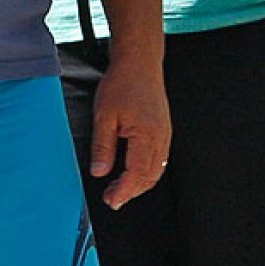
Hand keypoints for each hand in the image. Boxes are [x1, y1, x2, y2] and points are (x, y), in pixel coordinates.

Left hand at [89, 53, 170, 209]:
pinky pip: (158, 159)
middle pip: (149, 177)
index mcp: (147, 137)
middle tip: (111, 199)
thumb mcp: (104, 116)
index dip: (124, 191)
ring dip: (139, 184)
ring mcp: (164, 135)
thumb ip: (103, 147)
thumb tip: (99, 172)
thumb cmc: (122, 84)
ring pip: (156, 170)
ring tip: (119, 189)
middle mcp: (160, 139)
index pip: (136, 174)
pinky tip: (132, 172)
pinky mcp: (163, 131)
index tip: (111, 201)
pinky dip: (146, 172)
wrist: (140, 64)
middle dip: (131, 192)